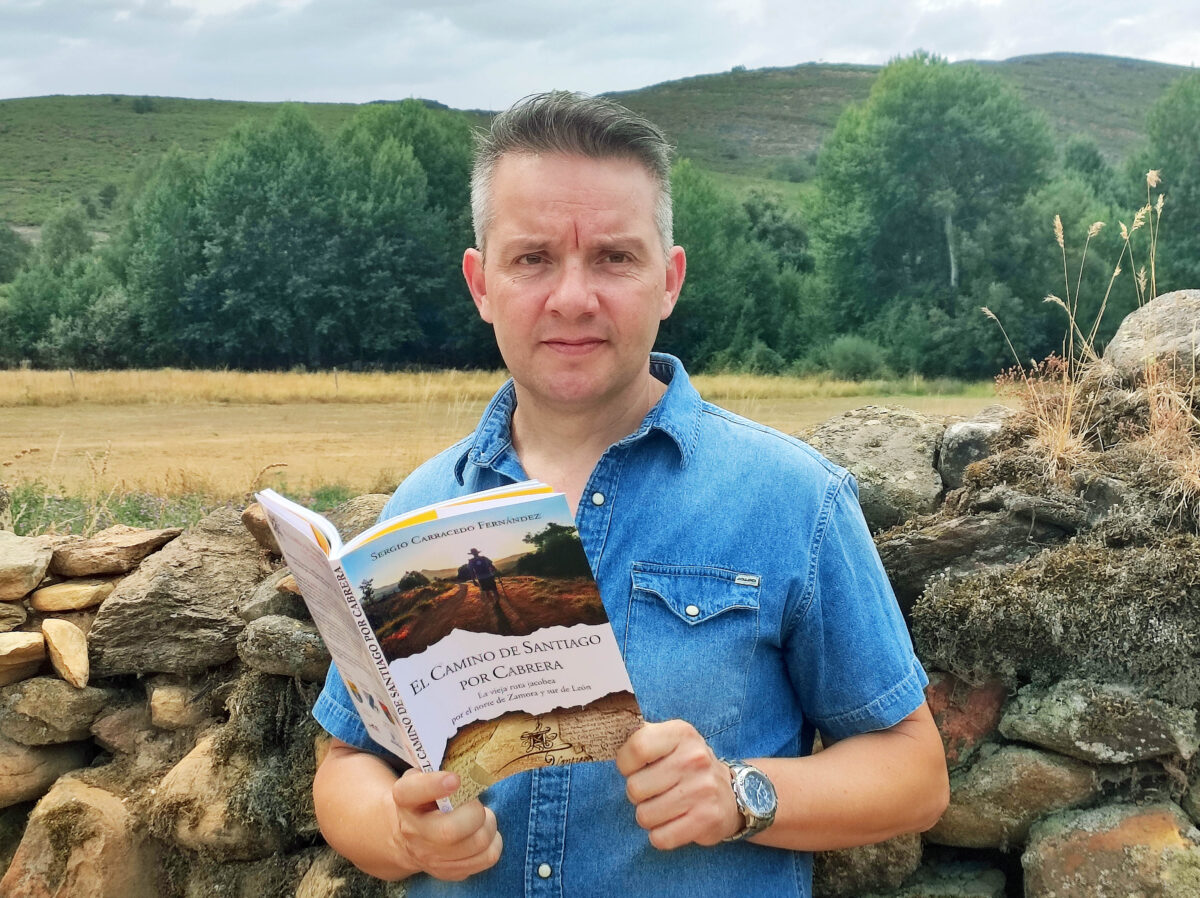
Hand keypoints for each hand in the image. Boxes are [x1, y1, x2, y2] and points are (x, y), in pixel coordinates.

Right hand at [387, 770, 501, 880]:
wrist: (408, 837)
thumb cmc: (425, 799)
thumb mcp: (423, 777)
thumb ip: (439, 769)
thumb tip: (469, 771)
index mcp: (405, 799)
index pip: (411, 792)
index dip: (433, 785)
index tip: (455, 780)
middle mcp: (413, 831)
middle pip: (449, 830)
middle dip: (474, 812)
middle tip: (476, 805)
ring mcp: (430, 857)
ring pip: (477, 843)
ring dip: (489, 825)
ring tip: (483, 818)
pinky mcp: (449, 871)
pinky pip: (487, 858)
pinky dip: (494, 842)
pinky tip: (483, 833)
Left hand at [615, 719, 742, 849]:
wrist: (731, 793)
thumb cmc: (687, 765)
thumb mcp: (669, 740)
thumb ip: (641, 735)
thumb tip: (606, 731)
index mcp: (681, 733)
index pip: (636, 748)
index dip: (625, 764)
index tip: (632, 768)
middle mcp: (694, 758)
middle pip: (635, 787)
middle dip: (637, 794)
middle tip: (653, 790)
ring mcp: (703, 789)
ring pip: (645, 816)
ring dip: (648, 816)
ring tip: (663, 806)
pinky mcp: (707, 819)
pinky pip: (661, 837)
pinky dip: (660, 835)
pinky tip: (673, 822)